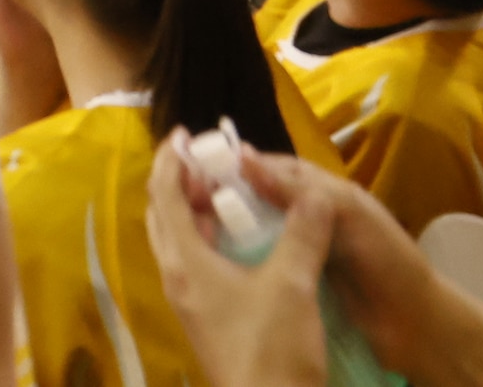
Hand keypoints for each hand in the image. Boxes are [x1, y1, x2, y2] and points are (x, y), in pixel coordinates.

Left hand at [138, 134, 350, 386]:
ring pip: (180, 245)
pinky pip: (197, 268)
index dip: (172, 161)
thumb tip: (317, 195)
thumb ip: (303, 235)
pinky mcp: (208, 322)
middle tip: (210, 166)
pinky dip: (210, 244)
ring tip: (227, 198)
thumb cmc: (273, 348)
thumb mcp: (293, 286)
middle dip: (180, 185)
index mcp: (185, 262)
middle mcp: (178, 280)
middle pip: (165, 218)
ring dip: (196, 216)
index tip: (185, 134)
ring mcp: (191, 304)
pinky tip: (243, 246)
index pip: (165, 195)